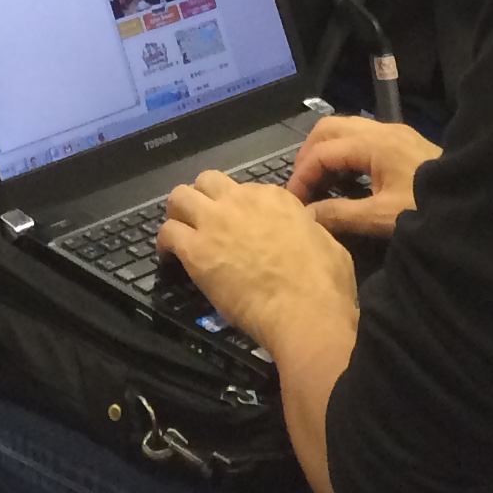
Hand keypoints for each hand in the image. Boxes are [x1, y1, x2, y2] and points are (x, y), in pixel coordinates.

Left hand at [156, 171, 356, 348]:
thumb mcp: (328, 242)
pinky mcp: (196, 249)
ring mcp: (215, 222)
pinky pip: (168, 233)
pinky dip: (164, 243)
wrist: (305, 311)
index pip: (246, 190)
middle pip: (208, 182)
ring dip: (178, 212)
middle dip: (203, 197)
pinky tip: (167, 256)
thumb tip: (305, 227)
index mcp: (275, 198)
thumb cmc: (325, 284)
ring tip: (180, 231)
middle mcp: (241, 200)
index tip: (240, 226)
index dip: (240, 207)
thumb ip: (309, 228)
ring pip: (180, 197)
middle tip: (204, 221)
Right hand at [290, 114, 440, 239]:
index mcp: (375, 144)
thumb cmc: (429, 211)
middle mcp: (382, 130)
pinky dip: (345, 156)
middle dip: (309, 156)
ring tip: (320, 186)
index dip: (302, 175)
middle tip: (302, 187)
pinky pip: (362, 140)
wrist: (478, 206)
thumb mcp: (382, 218)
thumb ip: (340, 215)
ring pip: (345, 131)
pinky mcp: (404, 144)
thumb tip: (306, 216)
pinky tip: (347, 182)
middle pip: (329, 129)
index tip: (293, 202)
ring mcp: (395, 134)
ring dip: (327, 154)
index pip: (322, 151)